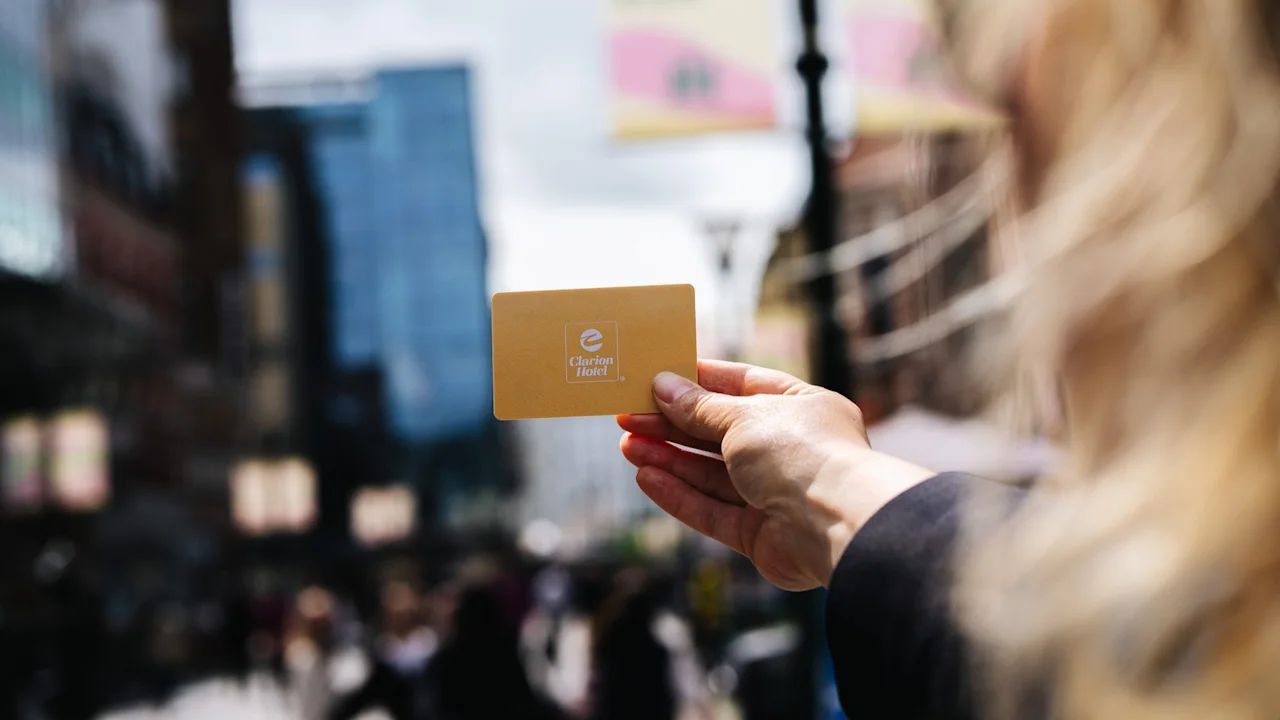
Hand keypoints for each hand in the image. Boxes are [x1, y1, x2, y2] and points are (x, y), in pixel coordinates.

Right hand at [618, 360, 932, 590]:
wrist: (837, 525)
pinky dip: (680, 494)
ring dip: (669, 459)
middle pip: (722, 434)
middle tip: (627, 416)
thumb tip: (663, 386)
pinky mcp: (761, 536)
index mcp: (802, 408)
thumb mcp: (744, 417)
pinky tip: (646, 477)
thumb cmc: (800, 454)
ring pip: (712, 474)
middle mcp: (791, 449)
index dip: (701, 381)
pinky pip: (713, 510)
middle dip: (674, 425)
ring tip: (627, 446)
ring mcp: (776, 494)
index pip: (744, 386)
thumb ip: (700, 408)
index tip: (659, 375)